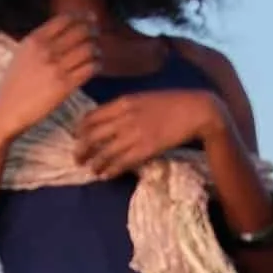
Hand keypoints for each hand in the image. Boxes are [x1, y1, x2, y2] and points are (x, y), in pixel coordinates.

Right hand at [0, 14, 105, 146]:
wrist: (7, 109)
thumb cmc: (15, 82)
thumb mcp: (23, 54)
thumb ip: (42, 40)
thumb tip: (66, 28)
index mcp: (34, 40)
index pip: (64, 19)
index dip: (81, 16)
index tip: (90, 18)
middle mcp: (45, 51)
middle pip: (80, 31)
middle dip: (92, 31)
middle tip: (97, 35)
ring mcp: (55, 68)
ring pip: (88, 49)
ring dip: (96, 49)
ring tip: (96, 53)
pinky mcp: (64, 86)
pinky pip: (89, 68)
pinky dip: (96, 65)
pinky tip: (95, 66)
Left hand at [70, 86, 220, 179]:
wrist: (196, 110)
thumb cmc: (171, 102)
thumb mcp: (143, 98)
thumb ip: (125, 107)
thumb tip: (109, 120)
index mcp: (123, 102)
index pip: (91, 117)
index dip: (80, 129)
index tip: (77, 137)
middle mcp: (125, 118)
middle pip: (93, 136)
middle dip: (81, 149)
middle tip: (77, 158)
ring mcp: (134, 135)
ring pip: (105, 152)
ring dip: (95, 163)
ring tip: (91, 170)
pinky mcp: (146, 149)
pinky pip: (121, 163)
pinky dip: (110, 170)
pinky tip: (106, 174)